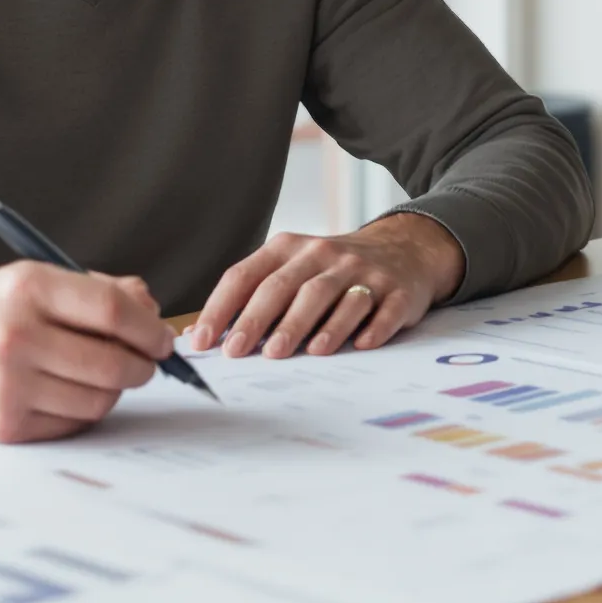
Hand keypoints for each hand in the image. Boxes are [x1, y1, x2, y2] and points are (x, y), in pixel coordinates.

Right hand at [0, 263, 173, 441]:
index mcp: (26, 288)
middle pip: (113, 361)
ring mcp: (9, 384)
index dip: (149, 328)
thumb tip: (150, 310)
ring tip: (102, 375)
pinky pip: (73, 423)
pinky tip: (70, 393)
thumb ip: (95, 290)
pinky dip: (84, 410)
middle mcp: (16, 335)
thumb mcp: (30, 281)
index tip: (162, 337)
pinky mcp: (5, 424)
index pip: (112, 310)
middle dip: (143, 365)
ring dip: (115, 389)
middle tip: (146, 362)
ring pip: (99, 398)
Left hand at [189, 212, 463, 358]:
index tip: (204, 339)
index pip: (247, 274)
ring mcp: (363, 271)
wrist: (404, 250)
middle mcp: (324, 255)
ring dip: (311, 325)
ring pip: (331, 296)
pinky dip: (370, 328)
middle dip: (261, 319)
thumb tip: (197, 335)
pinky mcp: (396, 291)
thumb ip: (249, 300)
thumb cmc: (332, 271)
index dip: (222, 307)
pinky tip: (358, 346)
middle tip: (240, 351)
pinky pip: (382, 309)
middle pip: (287, 286)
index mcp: (289, 249)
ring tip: (291, 353)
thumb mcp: (291, 271)